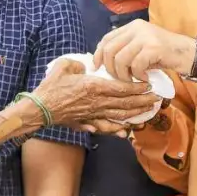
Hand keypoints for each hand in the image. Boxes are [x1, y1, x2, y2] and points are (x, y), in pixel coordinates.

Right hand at [33, 58, 158, 134]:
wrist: (39, 109)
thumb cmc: (51, 87)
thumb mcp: (64, 66)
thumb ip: (78, 64)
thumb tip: (87, 66)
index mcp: (93, 87)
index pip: (121, 88)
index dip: (137, 88)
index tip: (149, 86)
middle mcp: (97, 102)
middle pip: (125, 104)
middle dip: (143, 102)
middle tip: (157, 100)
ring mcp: (93, 115)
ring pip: (119, 117)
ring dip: (135, 115)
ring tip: (148, 113)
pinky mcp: (87, 123)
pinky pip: (105, 128)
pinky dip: (117, 130)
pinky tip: (125, 132)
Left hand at [94, 19, 193, 82]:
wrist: (189, 54)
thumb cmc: (164, 55)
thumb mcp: (142, 48)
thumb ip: (125, 50)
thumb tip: (103, 62)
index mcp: (132, 26)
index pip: (106, 39)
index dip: (98, 54)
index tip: (96, 68)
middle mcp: (136, 28)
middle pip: (109, 49)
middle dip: (110, 68)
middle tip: (120, 79)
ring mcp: (145, 36)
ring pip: (120, 59)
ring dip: (124, 75)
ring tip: (133, 79)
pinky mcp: (154, 47)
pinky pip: (136, 65)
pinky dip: (138, 76)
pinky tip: (145, 78)